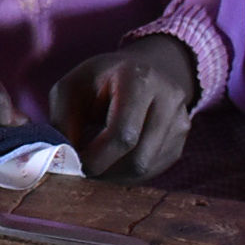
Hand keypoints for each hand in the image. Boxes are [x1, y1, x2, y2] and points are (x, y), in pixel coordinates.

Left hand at [48, 36, 197, 181]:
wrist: (141, 69)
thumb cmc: (100, 79)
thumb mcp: (71, 87)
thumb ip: (63, 119)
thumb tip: (64, 157)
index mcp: (139, 79)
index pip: (123, 134)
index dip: (97, 158)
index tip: (74, 165)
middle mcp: (168, 99)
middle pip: (138, 158)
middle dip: (105, 171)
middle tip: (82, 169)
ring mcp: (180, 121)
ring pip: (146, 169)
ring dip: (115, 175)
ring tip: (96, 161)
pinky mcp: (181, 140)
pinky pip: (154, 170)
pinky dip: (128, 173)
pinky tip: (113, 159)